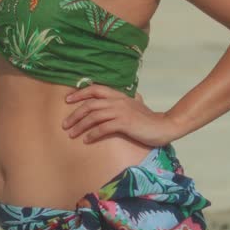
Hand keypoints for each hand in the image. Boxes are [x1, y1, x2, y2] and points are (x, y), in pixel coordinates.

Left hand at [62, 84, 176, 145]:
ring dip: (80, 125)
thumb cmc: (150, 119)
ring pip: (94, 116)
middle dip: (75, 114)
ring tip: (71, 134)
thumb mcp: (138, 106)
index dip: (80, 93)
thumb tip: (134, 96)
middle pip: (90, 104)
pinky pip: (103, 128)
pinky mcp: (124, 123)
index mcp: (119, 95)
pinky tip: (87, 140)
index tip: (67, 100)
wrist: (164, 126)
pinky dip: (92, 134)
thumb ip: (132, 100)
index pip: (95, 89)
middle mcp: (118, 101)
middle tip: (65, 124)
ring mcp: (121, 112)